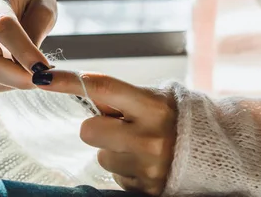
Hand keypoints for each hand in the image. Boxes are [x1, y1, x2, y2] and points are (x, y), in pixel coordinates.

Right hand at [0, 0, 57, 95]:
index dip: (24, 52)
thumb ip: (38, 32)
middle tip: (43, 79)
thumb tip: (34, 66)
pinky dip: (2, 87)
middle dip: (18, 79)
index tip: (44, 69)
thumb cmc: (30, 2)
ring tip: (29, 73)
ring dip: (11, 85)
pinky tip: (16, 74)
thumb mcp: (43, 7)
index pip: (4, 29)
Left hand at [32, 70, 176, 195]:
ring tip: (140, 147)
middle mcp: (149, 137)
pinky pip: (115, 177)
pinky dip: (125, 170)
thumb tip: (81, 91)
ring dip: (114, 151)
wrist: (217, 155)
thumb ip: (122, 98)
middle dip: (97, 128)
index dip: (68, 81)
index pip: (101, 88)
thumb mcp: (155, 100)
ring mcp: (147, 167)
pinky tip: (145, 164)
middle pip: (88, 130)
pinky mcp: (145, 190)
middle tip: (118, 126)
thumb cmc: (177, 119)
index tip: (43, 76)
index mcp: (152, 106)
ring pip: (101, 156)